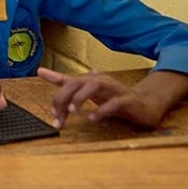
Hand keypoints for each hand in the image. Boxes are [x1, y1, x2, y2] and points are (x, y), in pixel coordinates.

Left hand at [37, 67, 168, 128]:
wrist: (146, 103)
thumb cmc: (114, 97)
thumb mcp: (88, 91)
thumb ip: (66, 83)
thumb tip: (41, 71)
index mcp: (91, 80)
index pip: (68, 80)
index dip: (55, 86)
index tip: (45, 93)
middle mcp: (101, 81)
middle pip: (77, 82)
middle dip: (64, 97)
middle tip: (57, 114)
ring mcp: (115, 89)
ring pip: (95, 86)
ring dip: (81, 97)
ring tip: (72, 111)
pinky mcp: (128, 100)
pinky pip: (114, 103)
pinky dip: (102, 110)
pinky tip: (92, 118)